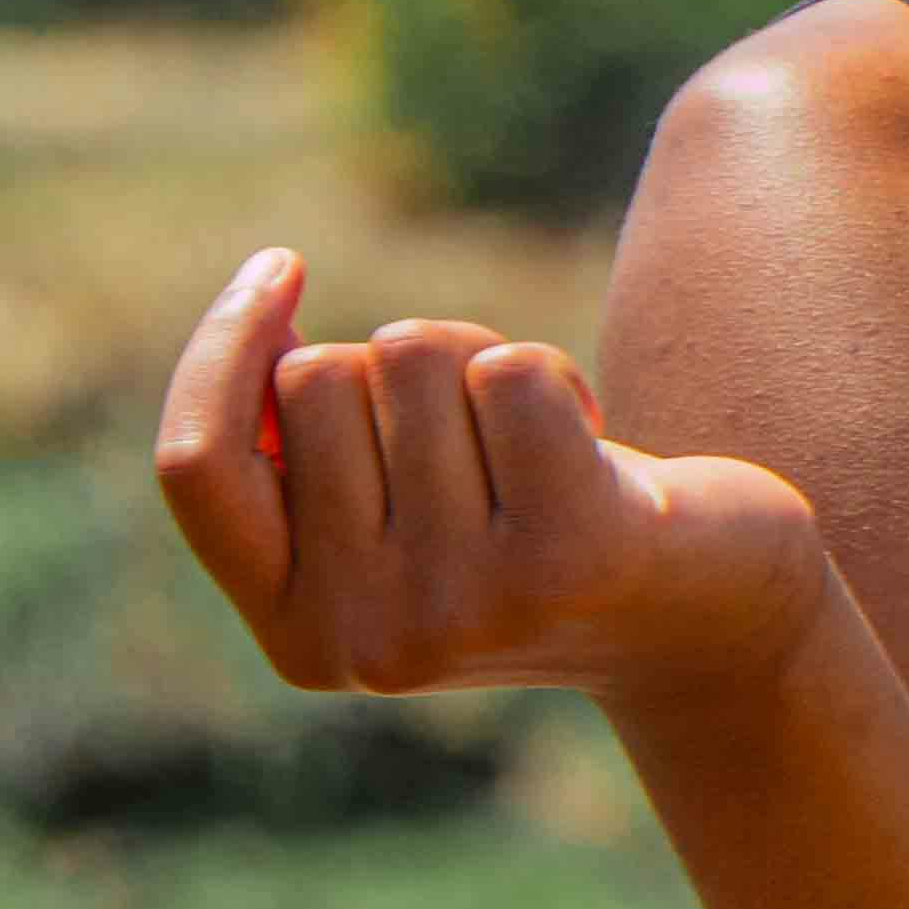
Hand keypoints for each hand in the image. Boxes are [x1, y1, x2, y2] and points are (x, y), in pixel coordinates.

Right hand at [154, 249, 831, 714]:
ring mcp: (464, 606)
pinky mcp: (566, 556)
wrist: (711, 625)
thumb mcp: (401, 513)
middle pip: (315, 380)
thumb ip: (313, 452)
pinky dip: (557, 378)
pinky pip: (509, 369)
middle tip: (485, 445)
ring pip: (412, 358)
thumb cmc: (535, 537)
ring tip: (544, 454)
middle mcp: (369, 640)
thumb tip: (264, 325)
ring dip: (483, 368)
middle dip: (401, 370)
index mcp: (301, 638)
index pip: (197, 468)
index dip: (221, 349)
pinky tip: (603, 460)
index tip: (281, 268)